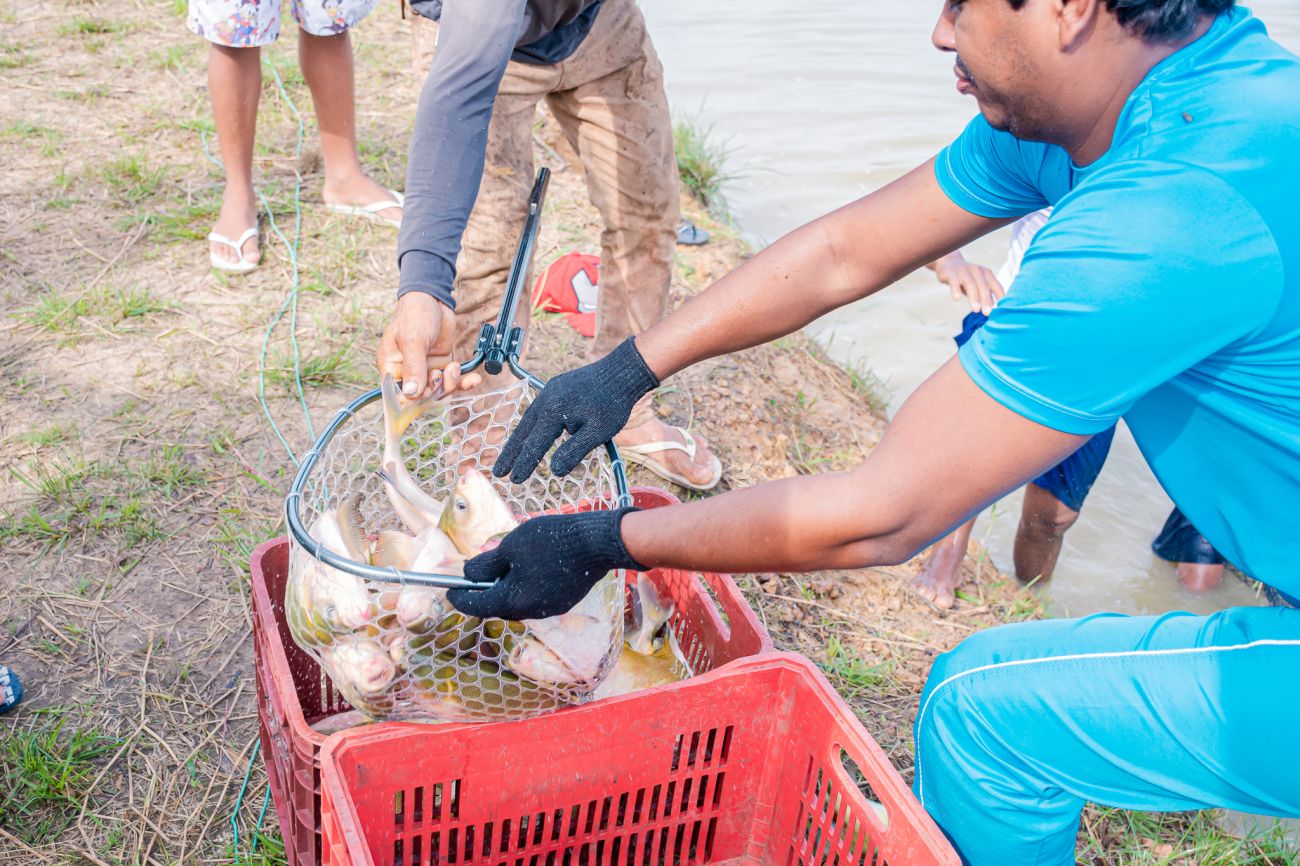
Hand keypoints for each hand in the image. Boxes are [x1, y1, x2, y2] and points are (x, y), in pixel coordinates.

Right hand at [379, 293, 458, 398]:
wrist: (433, 299)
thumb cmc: (414, 315)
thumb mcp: (412, 340)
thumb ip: (413, 367)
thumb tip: (411, 394)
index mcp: (392, 368)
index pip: (399, 395)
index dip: (413, 399)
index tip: (426, 392)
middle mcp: (409, 373)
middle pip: (423, 396)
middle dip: (436, 390)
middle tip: (442, 375)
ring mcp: (427, 370)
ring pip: (440, 391)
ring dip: (450, 384)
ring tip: (453, 367)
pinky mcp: (443, 365)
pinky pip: (453, 381)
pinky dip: (464, 382)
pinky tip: (474, 379)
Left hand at [446, 508, 643, 619]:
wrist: (597, 542)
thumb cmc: (551, 541)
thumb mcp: (510, 546)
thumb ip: (486, 563)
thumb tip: (469, 573)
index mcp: (513, 601)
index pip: (476, 605)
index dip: (459, 596)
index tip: (449, 589)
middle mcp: (531, 612)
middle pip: (497, 605)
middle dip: (484, 590)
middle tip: (477, 571)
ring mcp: (550, 609)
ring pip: (517, 601)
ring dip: (506, 586)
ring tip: (506, 562)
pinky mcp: (563, 601)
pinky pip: (535, 597)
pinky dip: (525, 585)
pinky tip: (530, 565)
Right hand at [493, 337, 658, 483]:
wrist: (622, 370)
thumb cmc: (614, 403)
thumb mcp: (598, 431)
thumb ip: (575, 450)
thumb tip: (554, 471)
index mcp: (554, 412)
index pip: (535, 444)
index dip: (524, 464)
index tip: (514, 480)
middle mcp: (545, 400)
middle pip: (523, 432)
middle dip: (511, 453)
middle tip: (498, 472)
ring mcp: (549, 391)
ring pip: (529, 421)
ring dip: (518, 440)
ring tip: (509, 457)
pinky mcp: (555, 388)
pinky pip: (538, 411)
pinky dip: (530, 426)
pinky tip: (530, 435)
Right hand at [931, 252, 1004, 314]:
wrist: (949, 264)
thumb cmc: (967, 279)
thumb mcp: (978, 285)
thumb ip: (986, 295)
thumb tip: (995, 309)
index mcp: (987, 274)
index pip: (996, 286)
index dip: (1000, 297)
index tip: (1001, 310)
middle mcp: (977, 271)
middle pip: (983, 286)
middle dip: (986, 300)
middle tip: (987, 313)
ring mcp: (964, 272)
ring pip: (970, 284)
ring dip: (974, 297)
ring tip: (976, 310)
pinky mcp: (952, 274)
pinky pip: (954, 281)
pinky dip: (956, 289)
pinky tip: (957, 298)